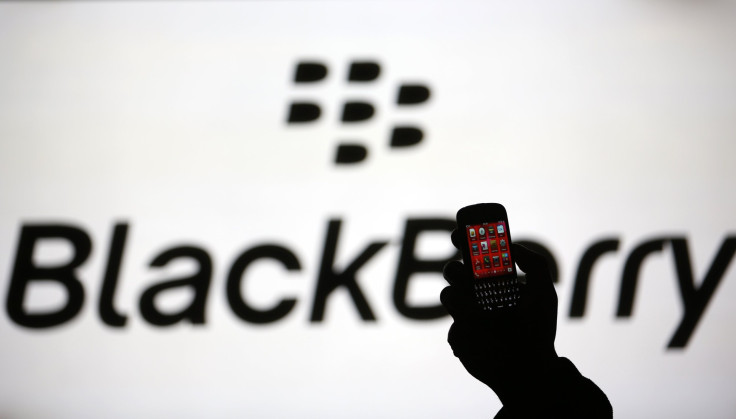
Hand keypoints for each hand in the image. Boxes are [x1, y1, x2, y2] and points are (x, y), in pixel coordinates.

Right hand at [441, 238, 558, 403]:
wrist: (529, 369)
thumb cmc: (538, 330)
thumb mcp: (544, 293)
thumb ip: (534, 263)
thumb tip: (512, 247)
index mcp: (495, 282)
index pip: (474, 255)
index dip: (465, 241)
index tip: (460, 233)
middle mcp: (478, 295)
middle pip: (455, 271)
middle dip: (456, 267)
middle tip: (465, 272)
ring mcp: (467, 315)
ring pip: (448, 294)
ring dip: (459, 296)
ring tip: (478, 306)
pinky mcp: (460, 336)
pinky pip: (452, 326)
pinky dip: (465, 326)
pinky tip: (483, 331)